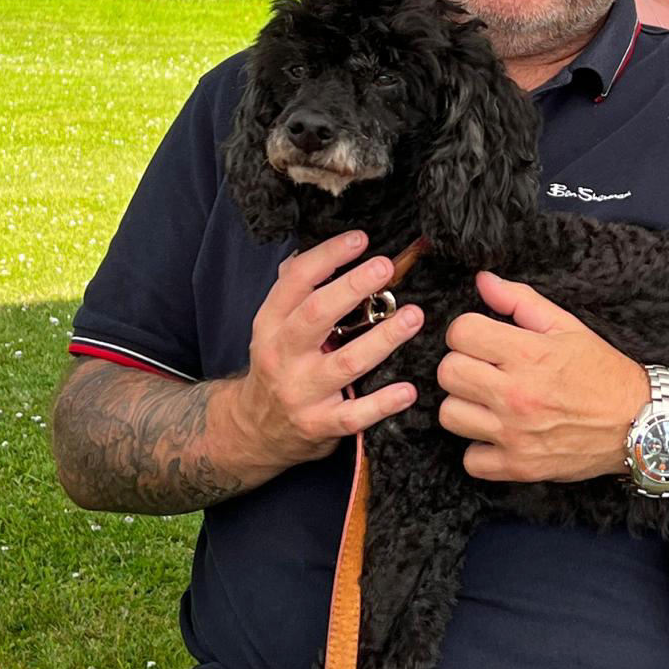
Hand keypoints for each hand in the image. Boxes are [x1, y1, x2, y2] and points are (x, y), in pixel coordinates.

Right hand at [225, 230, 421, 475]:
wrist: (254, 429)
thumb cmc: (278, 366)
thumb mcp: (275, 327)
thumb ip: (296, 290)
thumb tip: (325, 248)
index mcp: (271, 323)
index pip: (295, 281)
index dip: (327, 256)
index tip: (359, 238)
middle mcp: (282, 354)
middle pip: (316, 315)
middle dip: (352, 288)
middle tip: (384, 267)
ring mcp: (300, 391)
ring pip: (345, 363)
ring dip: (383, 339)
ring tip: (413, 317)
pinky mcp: (319, 424)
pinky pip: (354, 415)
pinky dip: (382, 403)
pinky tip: (408, 390)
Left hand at [438, 271, 649, 482]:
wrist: (641, 423)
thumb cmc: (602, 372)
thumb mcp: (567, 326)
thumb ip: (520, 301)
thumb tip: (482, 281)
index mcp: (529, 354)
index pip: (461, 332)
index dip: (468, 331)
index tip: (484, 339)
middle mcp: (517, 395)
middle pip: (448, 373)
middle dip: (462, 364)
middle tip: (485, 368)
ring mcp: (516, 434)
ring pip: (449, 415)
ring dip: (465, 405)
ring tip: (490, 401)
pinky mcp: (519, 467)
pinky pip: (470, 460)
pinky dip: (480, 449)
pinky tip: (498, 434)